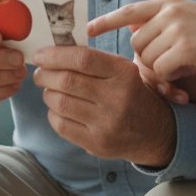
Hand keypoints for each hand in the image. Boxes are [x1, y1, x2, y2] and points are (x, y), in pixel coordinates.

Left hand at [31, 45, 174, 166]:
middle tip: (40, 72)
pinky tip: (58, 108)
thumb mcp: (123, 70)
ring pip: (60, 102)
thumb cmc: (132, 93)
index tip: (40, 55)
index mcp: (124, 73)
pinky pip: (61, 125)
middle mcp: (116, 98)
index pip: (82, 58)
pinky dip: (53, 113)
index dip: (55, 55)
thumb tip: (53, 51)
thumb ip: (94, 60)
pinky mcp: (97, 144)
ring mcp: (106, 124)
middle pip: (67, 81)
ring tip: (50, 89)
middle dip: (45, 74)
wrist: (155, 132)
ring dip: (48, 93)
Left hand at [87, 0, 195, 81]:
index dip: (107, 21)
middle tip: (166, 63)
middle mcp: (171, 13)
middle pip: (137, 43)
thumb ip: (160, 22)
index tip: (87, 30)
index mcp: (169, 4)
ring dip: (160, 68)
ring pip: (147, 58)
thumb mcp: (187, 19)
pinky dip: (171, 77)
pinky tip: (186, 71)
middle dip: (147, 58)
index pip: (130, 11)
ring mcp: (178, 29)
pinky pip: (161, 70)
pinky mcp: (185, 48)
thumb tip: (131, 31)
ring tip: (180, 65)